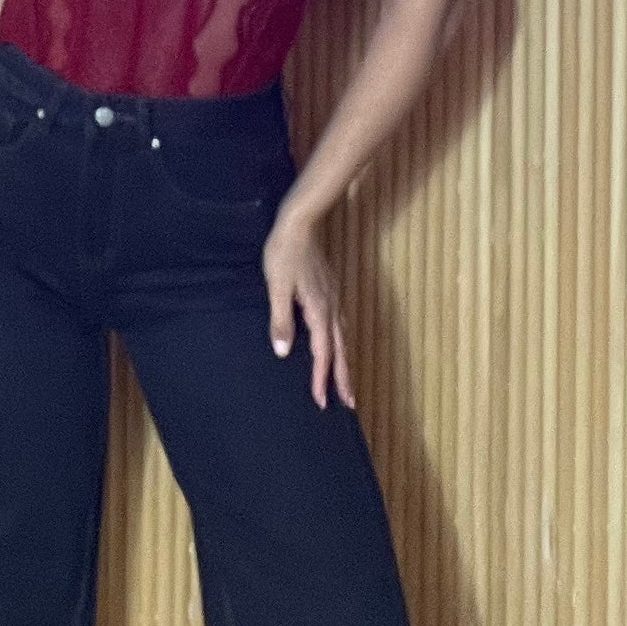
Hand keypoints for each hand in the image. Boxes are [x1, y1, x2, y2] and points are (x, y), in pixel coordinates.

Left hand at [264, 206, 349, 408]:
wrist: (300, 223)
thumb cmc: (284, 253)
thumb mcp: (276, 287)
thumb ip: (281, 320)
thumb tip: (283, 352)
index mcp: (318, 311)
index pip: (322, 354)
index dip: (321, 379)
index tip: (322, 402)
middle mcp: (331, 308)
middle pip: (340, 350)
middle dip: (343, 378)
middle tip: (350, 403)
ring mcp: (334, 298)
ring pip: (343, 338)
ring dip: (344, 361)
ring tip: (346, 380)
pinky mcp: (330, 290)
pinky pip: (339, 324)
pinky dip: (340, 342)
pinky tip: (336, 341)